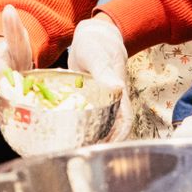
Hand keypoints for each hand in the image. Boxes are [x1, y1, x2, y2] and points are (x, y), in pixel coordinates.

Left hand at [69, 14, 128, 139]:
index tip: (104, 149)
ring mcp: (101, 101)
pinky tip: (68, 135)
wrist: (94, 35)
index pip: (124, 120)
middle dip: (102, 143)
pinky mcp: (90, 100)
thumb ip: (104, 71)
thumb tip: (117, 88)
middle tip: (83, 156)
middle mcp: (112, 100)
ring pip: (101, 124)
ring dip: (92, 137)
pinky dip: (81, 127)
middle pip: (113, 128)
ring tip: (74, 151)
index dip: (118, 136)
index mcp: (117, 92)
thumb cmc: (96, 43)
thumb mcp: (97, 55)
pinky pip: (89, 117)